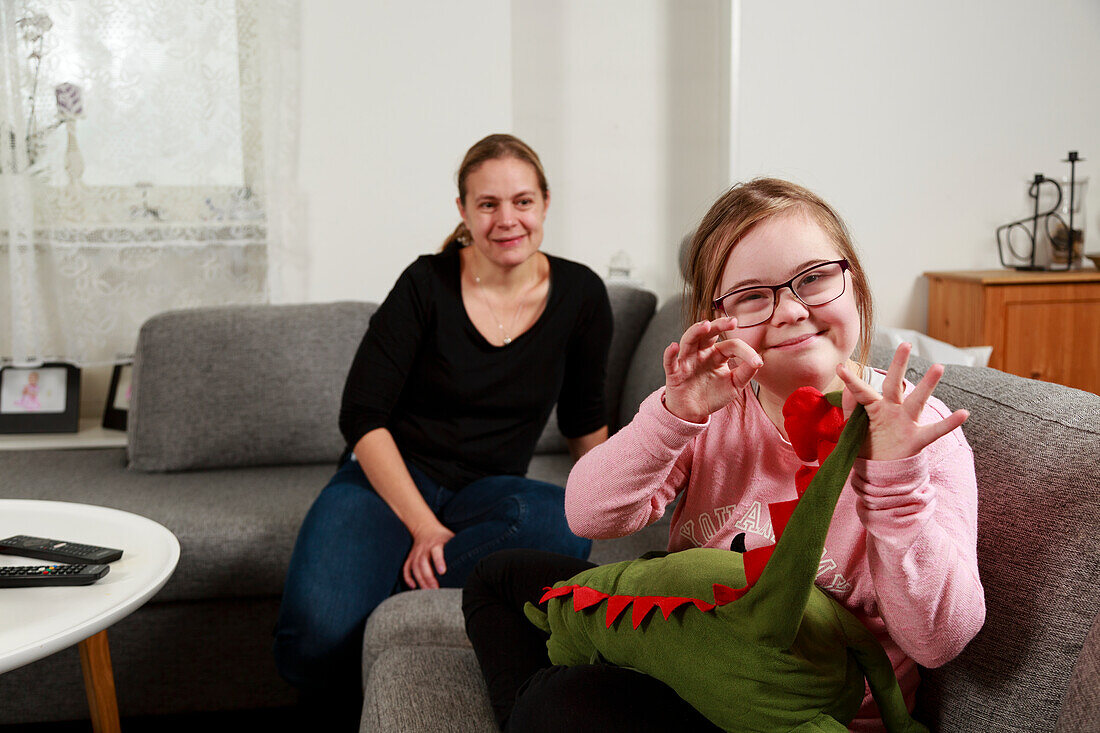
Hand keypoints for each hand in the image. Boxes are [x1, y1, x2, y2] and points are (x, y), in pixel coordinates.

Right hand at [402, 520, 453, 588]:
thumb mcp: (452, 538)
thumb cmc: (443, 537)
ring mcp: (416, 553)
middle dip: (428, 576)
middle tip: (435, 589)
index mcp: (436, 543)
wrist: (425, 528)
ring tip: (428, 592)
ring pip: (415, 567)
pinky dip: (408, 578)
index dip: (439, 561)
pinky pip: (406, 568)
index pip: (436, 551)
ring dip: (420, 580)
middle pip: (423, 562)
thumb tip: (475, 558)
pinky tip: (413, 587)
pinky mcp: (410, 557)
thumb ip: (459, 547)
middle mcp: (424, 548)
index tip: (443, 572)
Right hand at [662, 317, 762, 422]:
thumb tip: (759, 361)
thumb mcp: (734, 385)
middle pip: (709, 334)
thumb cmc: (713, 395)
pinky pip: (670, 361)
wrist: (694, 412)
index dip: (746, 352)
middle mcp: (702, 353)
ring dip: (695, 331)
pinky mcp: (674, 373)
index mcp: (718, 354)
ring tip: (705, 325)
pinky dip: (669, 353)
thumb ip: (745, 373)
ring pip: (689, 340)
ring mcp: (687, 361)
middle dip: (719, 325)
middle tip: (732, 322)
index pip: (732, 346)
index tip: (757, 363)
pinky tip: (674, 347)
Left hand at [836, 343, 968, 460]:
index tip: (840, 367)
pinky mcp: (916, 439)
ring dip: (927, 384)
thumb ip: (852, 410)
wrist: (881, 472)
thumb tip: (847, 390)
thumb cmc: (867, 447)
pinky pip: (935, 430)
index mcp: (875, 408)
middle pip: (895, 385)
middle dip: (899, 365)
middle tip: (905, 344)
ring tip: (938, 367)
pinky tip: (964, 413)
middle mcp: (892, 410)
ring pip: (918, 400)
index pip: (863, 392)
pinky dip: (949, 423)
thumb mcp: (854, 429)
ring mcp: (906, 423)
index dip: (852, 381)